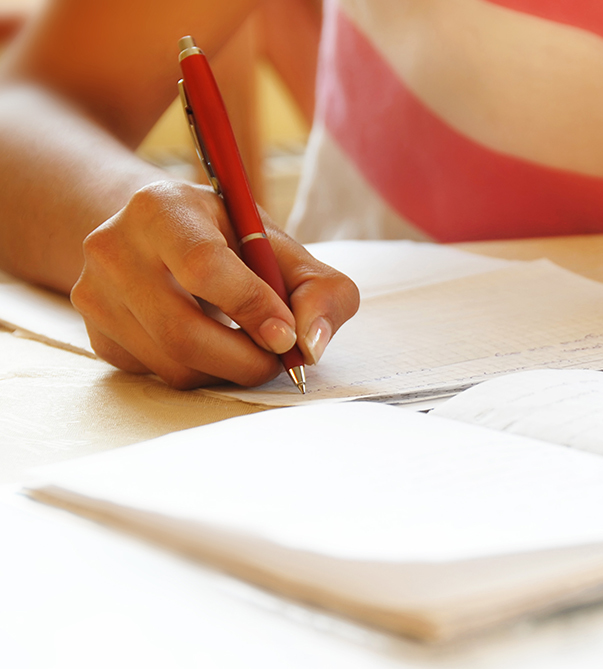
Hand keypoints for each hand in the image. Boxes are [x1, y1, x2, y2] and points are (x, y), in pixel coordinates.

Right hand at [70, 180, 358, 388]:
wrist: (157, 237)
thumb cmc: (229, 240)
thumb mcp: (279, 246)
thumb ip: (319, 288)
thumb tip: (312, 344)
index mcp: (161, 208)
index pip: (204, 266)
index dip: (252, 308)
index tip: (288, 337)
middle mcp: (113, 247)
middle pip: (181, 330)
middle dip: (245, 359)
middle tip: (280, 359)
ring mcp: (94, 294)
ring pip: (173, 363)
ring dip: (228, 370)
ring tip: (252, 348)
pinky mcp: (97, 334)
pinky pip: (160, 376)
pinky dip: (202, 373)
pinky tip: (214, 346)